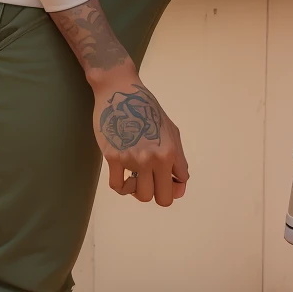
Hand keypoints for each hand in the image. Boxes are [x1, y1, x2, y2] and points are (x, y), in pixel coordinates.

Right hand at [92, 62, 189, 206]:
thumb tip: (179, 181)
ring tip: (136, 178)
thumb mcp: (171, 130)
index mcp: (170, 151)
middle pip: (162, 198)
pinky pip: (118, 187)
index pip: (180, 184)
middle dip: (159, 194)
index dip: (175, 185)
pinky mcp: (112, 158)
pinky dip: (122, 187)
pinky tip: (123, 177)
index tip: (168, 181)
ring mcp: (132, 159)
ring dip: (139, 190)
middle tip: (152, 183)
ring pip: (140, 195)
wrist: (119, 92)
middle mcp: (153, 158)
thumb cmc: (146, 109)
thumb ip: (178, 157)